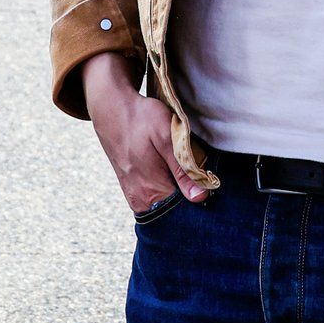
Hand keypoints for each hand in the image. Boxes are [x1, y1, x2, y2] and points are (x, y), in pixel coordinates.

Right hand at [83, 52, 209, 214]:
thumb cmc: (140, 119)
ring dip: (182, 195)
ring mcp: (136, 197)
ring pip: (168, 206)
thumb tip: (199, 197)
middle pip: (177, 212)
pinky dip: (170, 192)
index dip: (202, 201)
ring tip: (188, 175)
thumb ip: (182, 169)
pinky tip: (176, 177)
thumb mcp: (165, 137)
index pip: (186, 212)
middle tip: (202, 179)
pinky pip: (158, 201)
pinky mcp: (133, 191)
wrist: (112, 110)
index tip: (211, 187)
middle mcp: (142, 200)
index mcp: (152, 191)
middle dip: (193, 199)